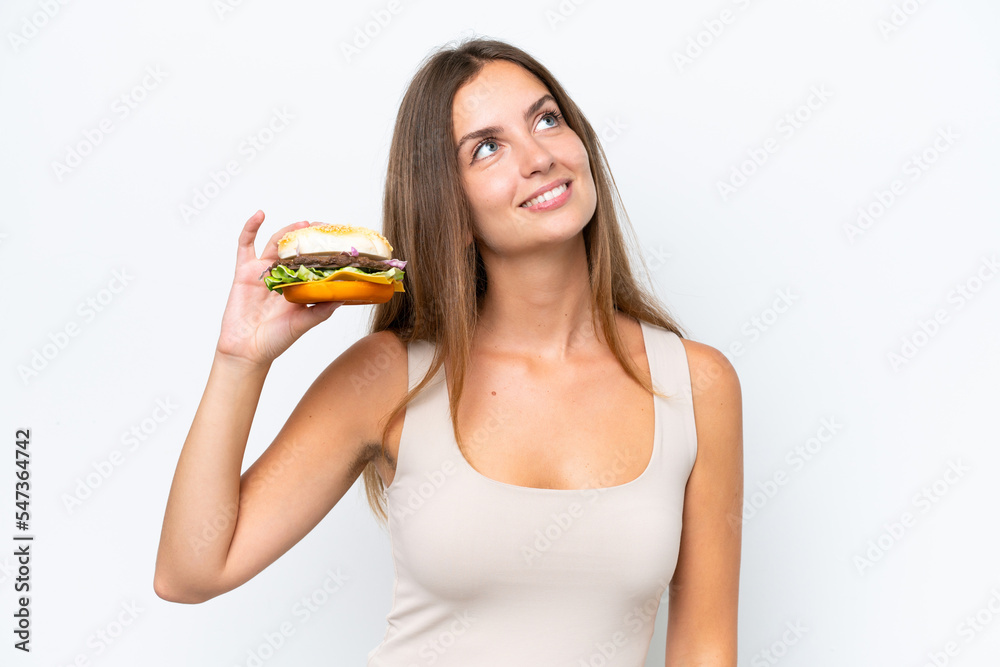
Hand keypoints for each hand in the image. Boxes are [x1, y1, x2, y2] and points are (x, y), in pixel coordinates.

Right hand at [215, 210, 341, 366]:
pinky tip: (260, 215)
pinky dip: (251, 229)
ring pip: (277, 244)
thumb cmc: (276, 341)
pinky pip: (245, 246)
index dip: (325, 251)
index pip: (314, 262)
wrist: (247, 351)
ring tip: (304, 224)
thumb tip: (342, 296)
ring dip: (289, 231)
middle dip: (310, 237)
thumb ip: (320, 310)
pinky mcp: (244, 272)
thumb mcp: (303, 324)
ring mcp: (263, 272)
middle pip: (297, 250)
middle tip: (325, 227)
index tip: (340, 240)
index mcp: (298, 287)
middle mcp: (282, 277)